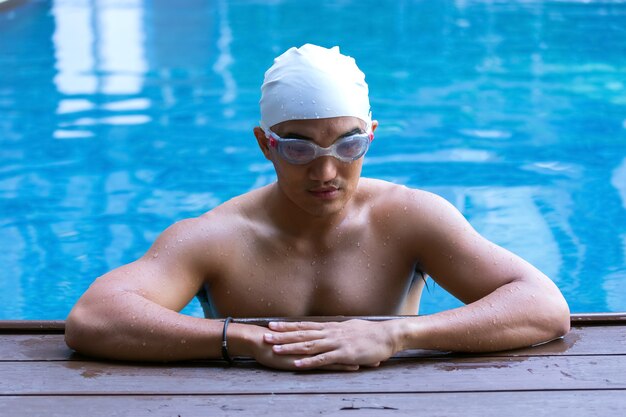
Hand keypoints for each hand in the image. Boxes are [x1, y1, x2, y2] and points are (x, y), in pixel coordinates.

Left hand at [263, 319, 396, 369]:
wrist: (387, 335)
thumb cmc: (371, 333)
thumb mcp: (350, 328)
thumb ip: (337, 330)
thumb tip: (329, 330)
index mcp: (331, 327)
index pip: (304, 325)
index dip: (287, 325)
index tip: (272, 324)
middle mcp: (330, 333)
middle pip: (302, 334)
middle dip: (282, 335)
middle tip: (265, 334)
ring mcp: (336, 343)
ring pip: (308, 345)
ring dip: (291, 347)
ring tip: (275, 349)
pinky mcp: (343, 354)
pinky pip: (322, 359)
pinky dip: (308, 362)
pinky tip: (297, 364)